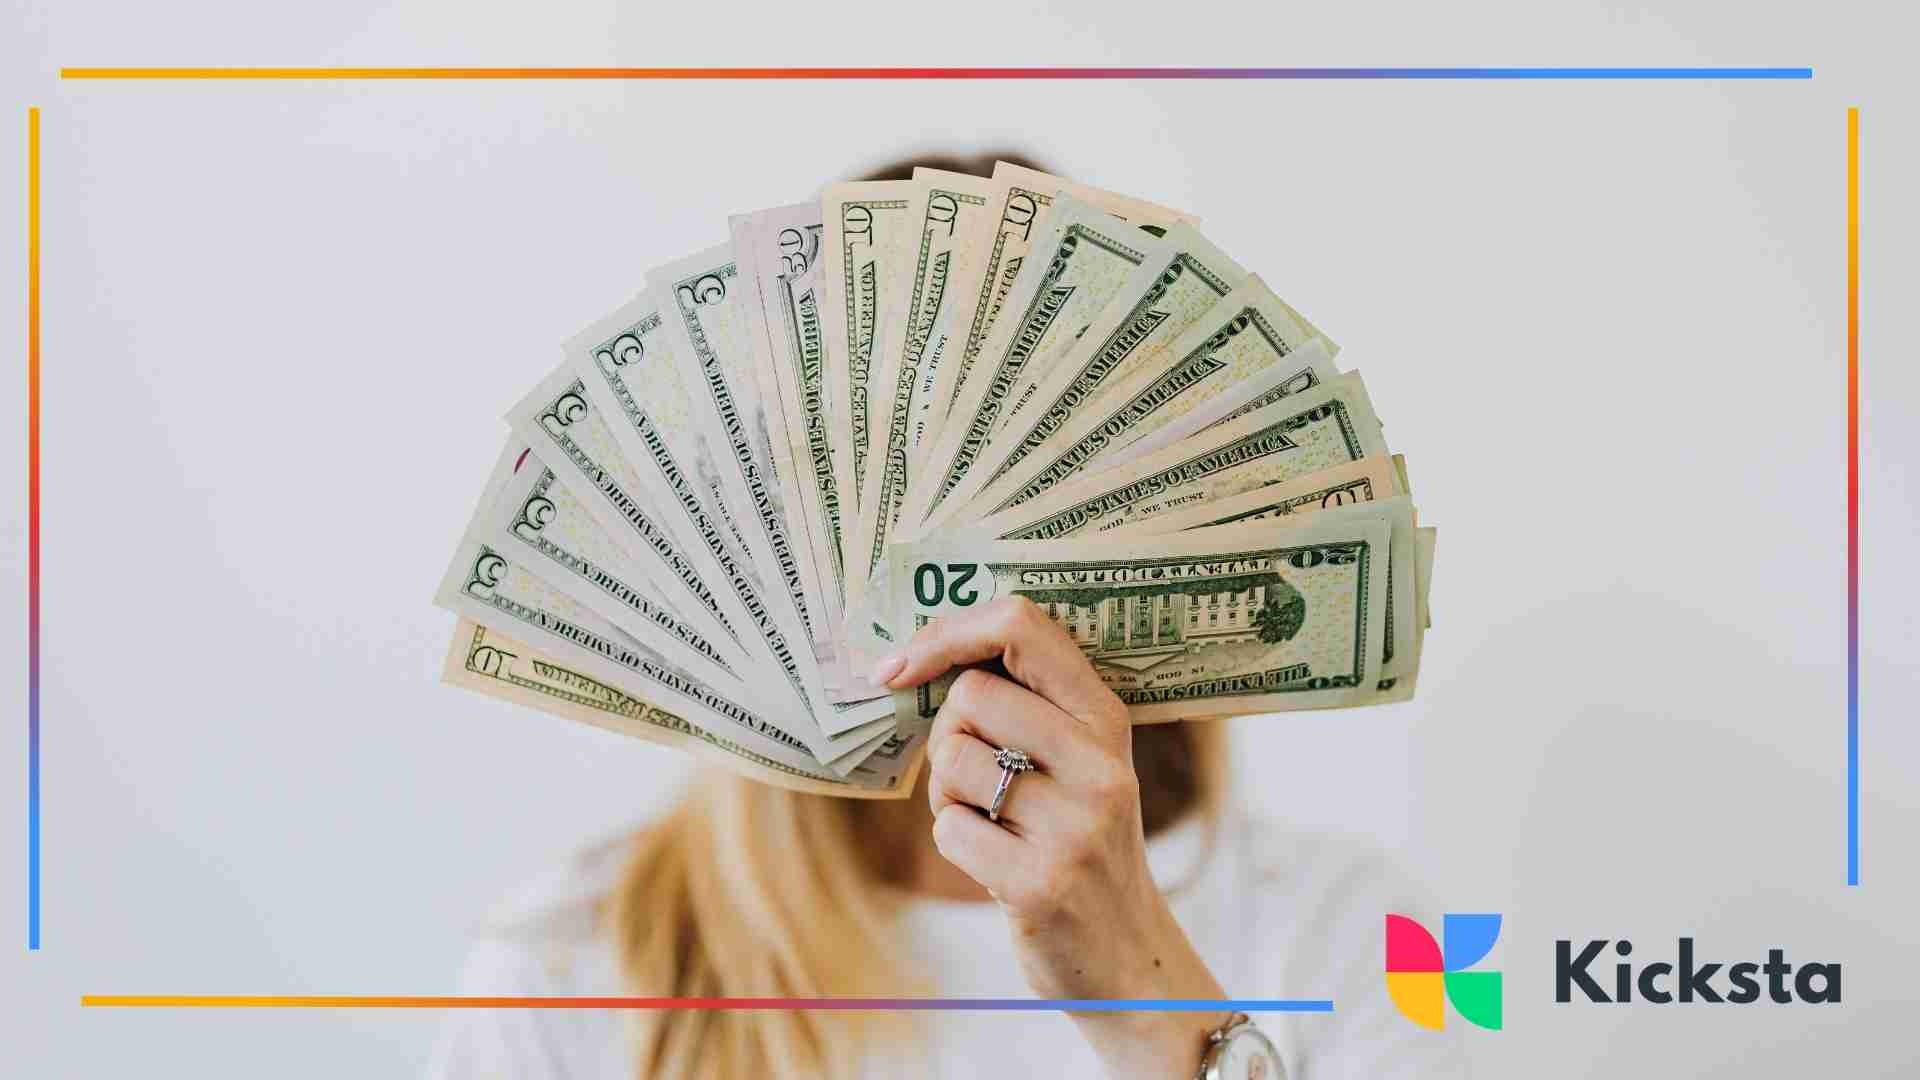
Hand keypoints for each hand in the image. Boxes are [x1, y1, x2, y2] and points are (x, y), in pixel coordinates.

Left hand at [875, 596, 1230, 1079]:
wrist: (1127, 957)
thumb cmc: (1080, 842)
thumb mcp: (1081, 763)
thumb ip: (1029, 705)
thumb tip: (921, 654)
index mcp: (1107, 718)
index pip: (1022, 626)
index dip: (947, 632)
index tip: (901, 666)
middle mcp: (1100, 763)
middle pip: (971, 694)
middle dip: (947, 734)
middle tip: (974, 778)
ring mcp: (1075, 824)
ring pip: (952, 760)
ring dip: (948, 794)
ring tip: (991, 822)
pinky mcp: (1040, 882)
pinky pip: (948, 829)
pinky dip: (954, 842)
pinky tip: (995, 862)